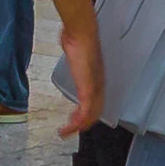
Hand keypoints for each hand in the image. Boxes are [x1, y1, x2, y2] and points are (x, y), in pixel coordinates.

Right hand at [57, 16, 104, 135]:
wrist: (81, 34)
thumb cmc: (79, 40)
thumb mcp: (77, 54)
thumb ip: (76, 60)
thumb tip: (72, 54)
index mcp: (96, 79)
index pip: (97, 102)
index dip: (88, 114)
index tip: (76, 119)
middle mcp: (98, 85)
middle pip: (96, 112)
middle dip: (83, 124)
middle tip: (70, 129)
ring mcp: (94, 88)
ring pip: (91, 115)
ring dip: (78, 126)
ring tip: (66, 132)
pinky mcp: (87, 89)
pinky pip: (85, 112)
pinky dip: (76, 123)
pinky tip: (68, 127)